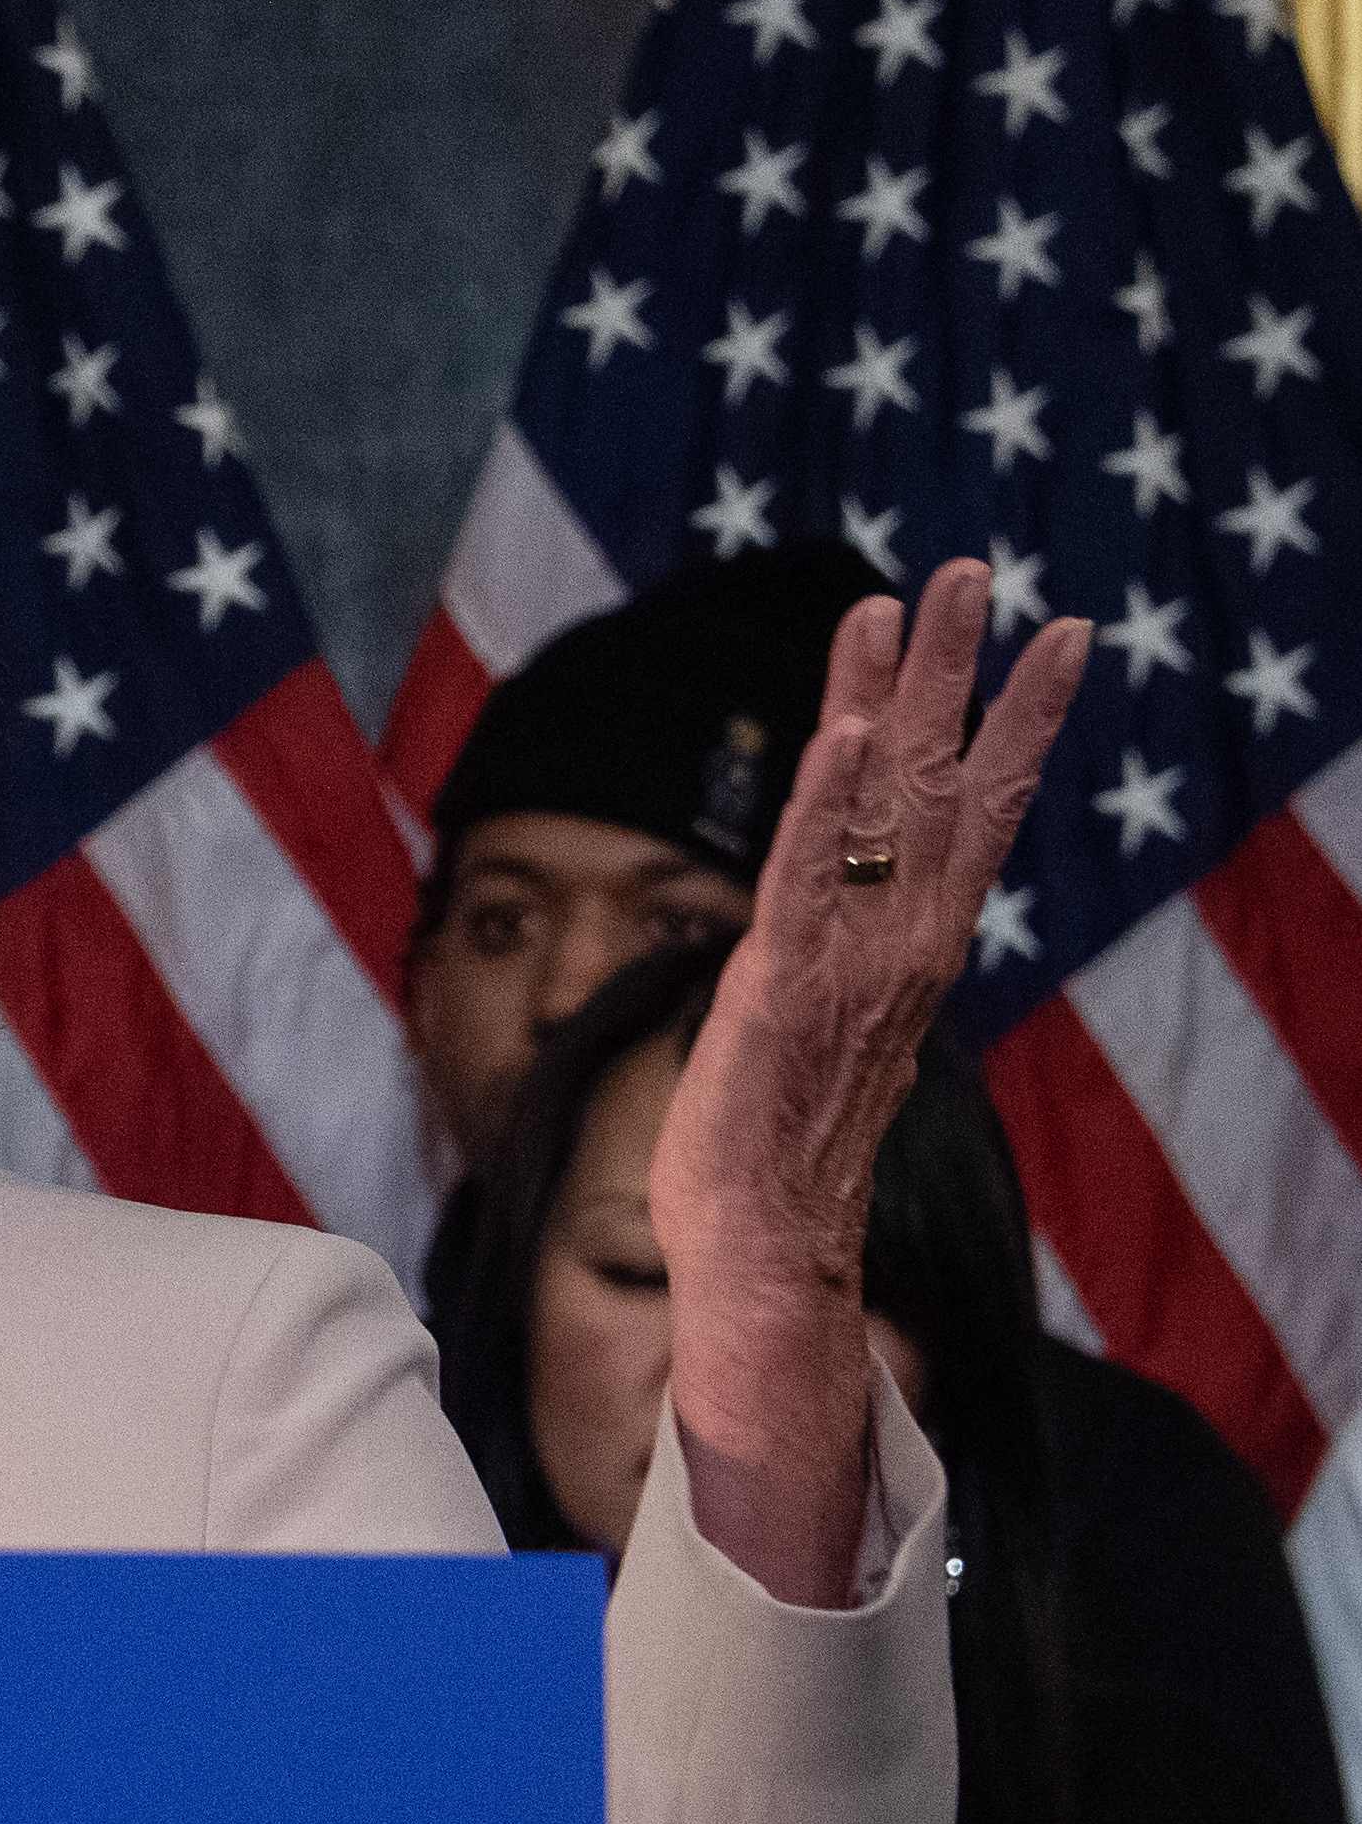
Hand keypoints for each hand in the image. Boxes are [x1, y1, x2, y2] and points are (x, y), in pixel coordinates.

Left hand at [650, 562, 1086, 1596]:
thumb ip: (844, 964)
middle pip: (944, 784)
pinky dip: (832, 797)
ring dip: (900, 698)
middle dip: (964, 675)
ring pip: (883, 808)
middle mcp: (900, 944)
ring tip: (915, 599)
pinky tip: (849, 725)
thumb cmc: (777, 1149)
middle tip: (978, 570)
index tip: (1058, 634)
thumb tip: (850, 920)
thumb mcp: (817, 1028)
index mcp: (910, 949)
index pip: (976, 815)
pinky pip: (809, 874)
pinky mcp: (780, 985)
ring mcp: (849, 963)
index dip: (1016, 722)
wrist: (765, 1253)